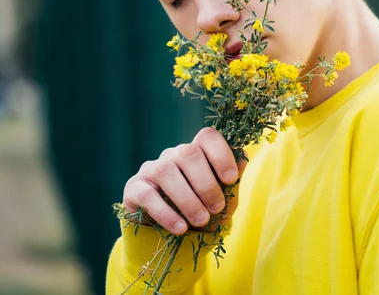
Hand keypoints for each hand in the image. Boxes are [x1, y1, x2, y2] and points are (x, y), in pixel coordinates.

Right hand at [122, 127, 246, 234]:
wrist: (170, 242)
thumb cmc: (200, 216)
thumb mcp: (222, 204)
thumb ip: (231, 184)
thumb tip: (243, 158)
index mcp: (196, 153)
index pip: (206, 136)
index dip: (221, 153)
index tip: (231, 179)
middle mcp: (172, 155)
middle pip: (188, 153)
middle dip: (206, 183)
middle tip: (216, 208)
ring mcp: (151, 169)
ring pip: (167, 171)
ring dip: (187, 198)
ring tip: (200, 220)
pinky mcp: (134, 188)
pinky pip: (147, 194)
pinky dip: (166, 213)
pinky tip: (180, 228)